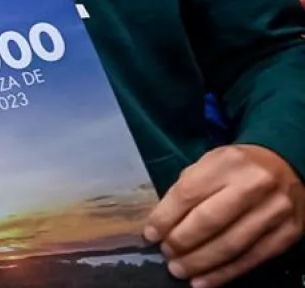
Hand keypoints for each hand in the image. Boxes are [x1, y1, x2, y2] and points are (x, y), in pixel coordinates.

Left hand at [145, 144, 304, 286]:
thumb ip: (187, 190)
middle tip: (166, 254)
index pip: (188, 194)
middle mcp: (254, 185)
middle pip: (209, 221)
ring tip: (179, 270)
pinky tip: (204, 281)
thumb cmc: (236, 168)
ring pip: (231, 244)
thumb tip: (161, 225)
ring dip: (200, 262)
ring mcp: (274, 210)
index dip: (164, 218)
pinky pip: (252, 258)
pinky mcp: (288, 233)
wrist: (285, 166)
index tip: (149, 236)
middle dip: (181, 242)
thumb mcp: (209, 165)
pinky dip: (225, 273)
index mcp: (227, 163)